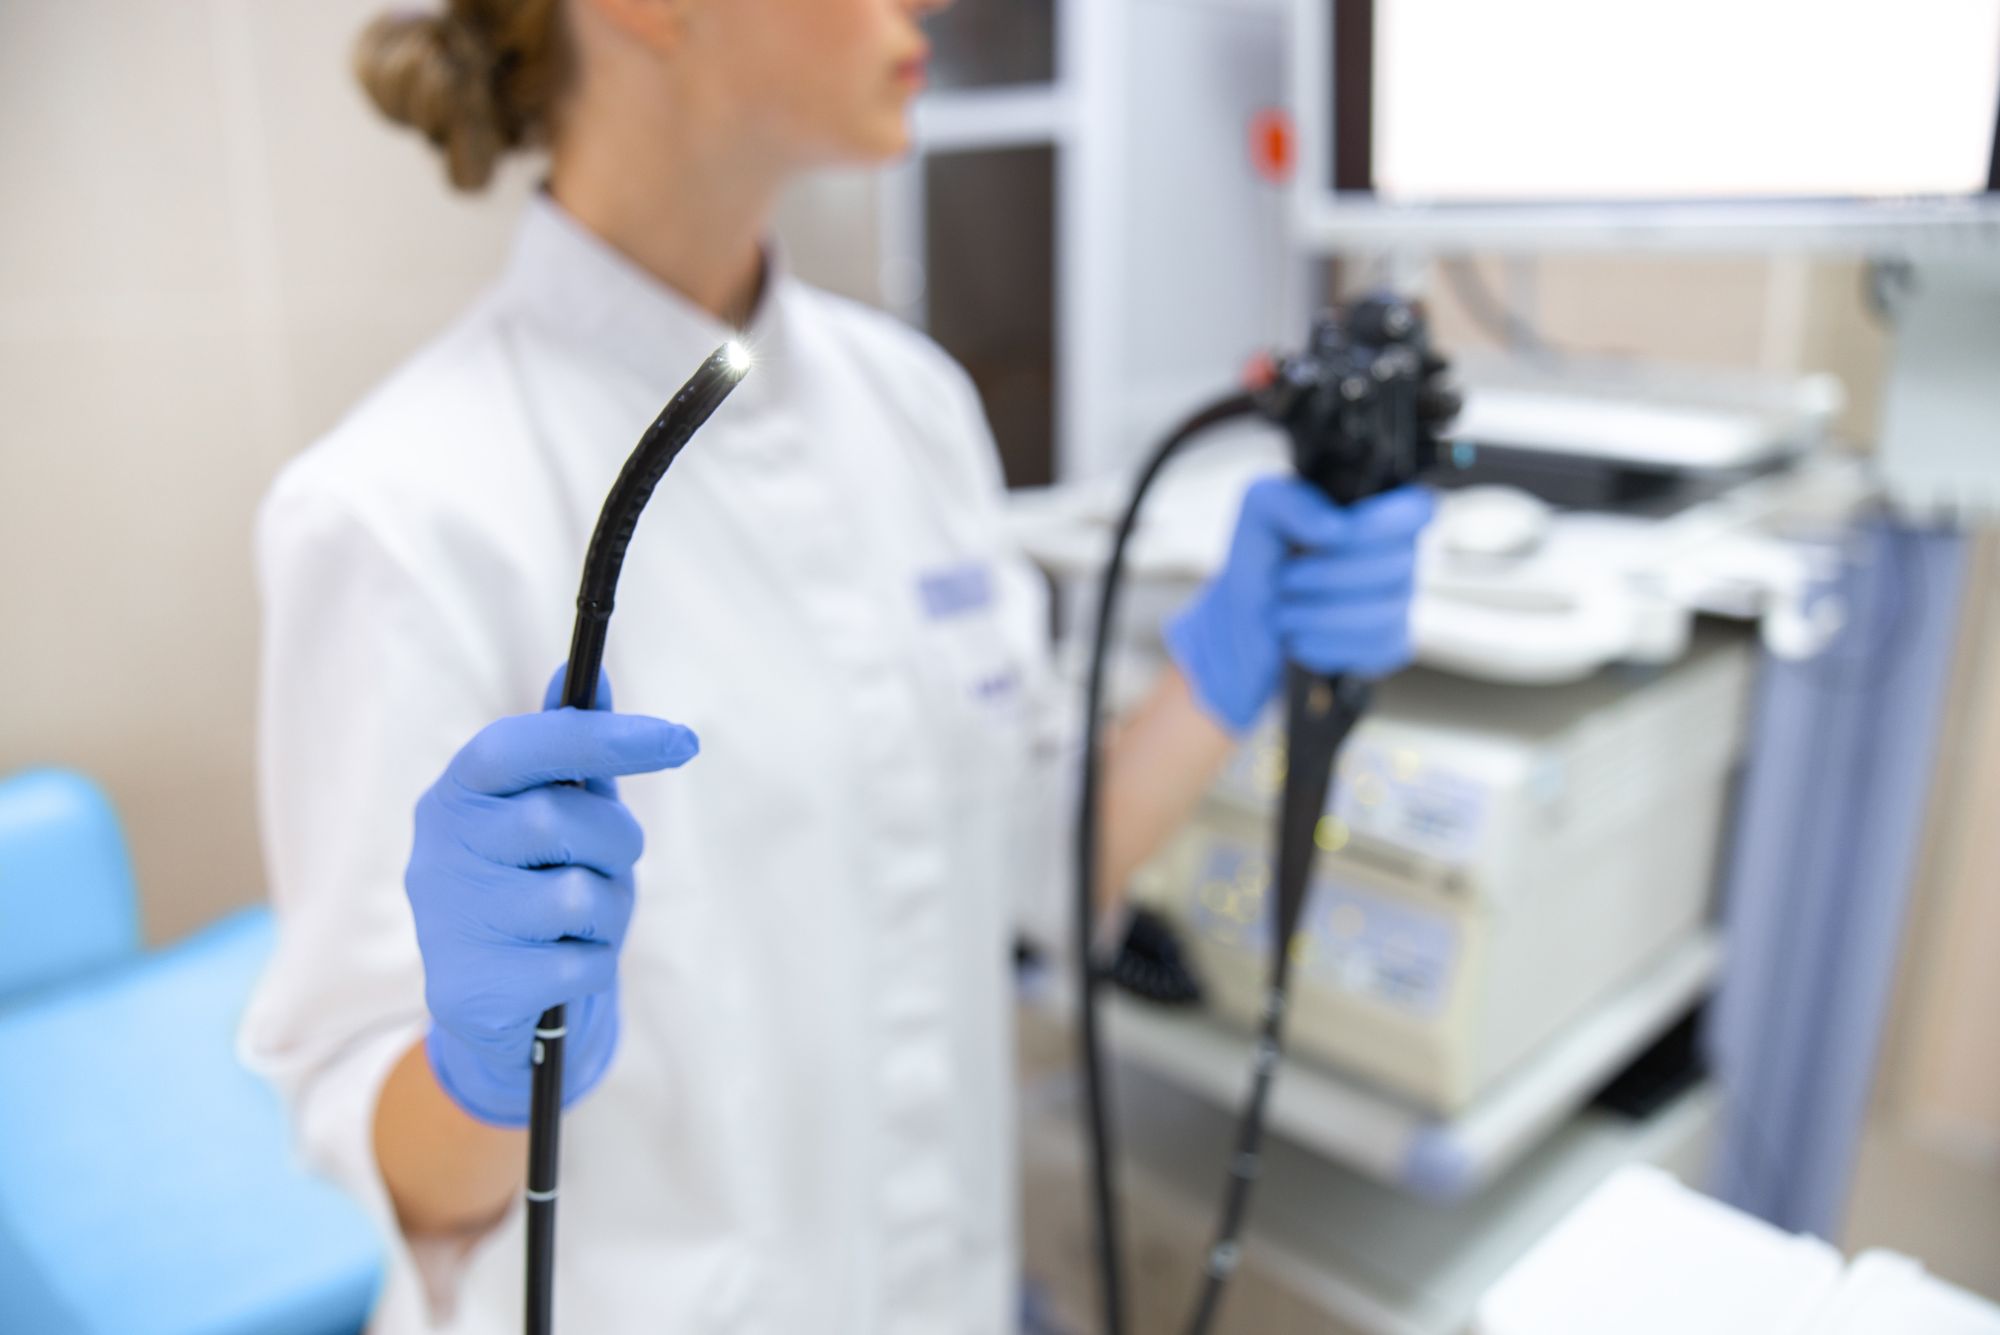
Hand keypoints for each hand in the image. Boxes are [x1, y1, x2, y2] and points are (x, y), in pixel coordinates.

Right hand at [405, 667, 698, 1126]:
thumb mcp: (557, 812)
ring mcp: (448, 924)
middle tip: (611, 858)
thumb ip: (574, 749)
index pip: (517, 747)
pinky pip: (581, 963)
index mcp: (455, 797)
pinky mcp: (473, 991)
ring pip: (576, 896)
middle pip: (558, 818)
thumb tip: (589, 672)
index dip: (599, 737)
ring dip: (610, 908)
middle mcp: (438, 854)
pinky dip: (596, 961)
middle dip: (613, 839)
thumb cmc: (535, 884)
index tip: (680, 739)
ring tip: (585, 921)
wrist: (497, 1005)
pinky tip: (565, 965)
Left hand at [1166, 480, 1433, 732]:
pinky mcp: (1390, 642)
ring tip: (1283, 612)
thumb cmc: (1262, 557)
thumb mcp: (1259, 511)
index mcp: (1375, 511)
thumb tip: (1335, 526)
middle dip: (1327, 575)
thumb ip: (1291, 501)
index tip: (1338, 533)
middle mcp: (1399, 554)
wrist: (1246, 620)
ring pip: (1383, 611)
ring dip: (1318, 615)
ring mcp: (1399, 600)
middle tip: (1284, 579)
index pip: (1417, 509)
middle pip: (1397, 564)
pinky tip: (1300, 638)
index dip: (1383, 522)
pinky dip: (1326, 645)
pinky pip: (1375, 646)